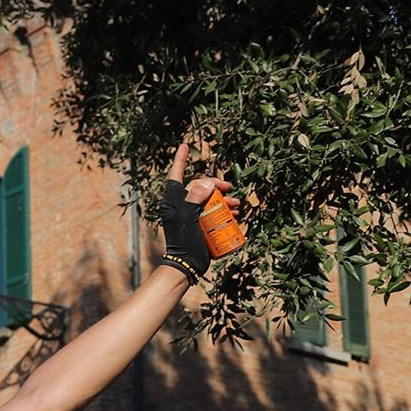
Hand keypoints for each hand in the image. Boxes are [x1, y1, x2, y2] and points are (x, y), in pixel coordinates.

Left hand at [157, 143, 237, 283]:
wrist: (187, 264)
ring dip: (224, 200)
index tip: (185, 145)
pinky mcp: (200, 224)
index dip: (181, 159)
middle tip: (229, 189)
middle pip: (200, 186)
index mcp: (173, 201)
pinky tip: (235, 214)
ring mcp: (190, 214)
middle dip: (216, 186)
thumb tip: (207, 182)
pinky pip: (213, 212)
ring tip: (237, 205)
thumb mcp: (187, 217)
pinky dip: (225, 211)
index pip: (177, 175)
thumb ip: (194, 198)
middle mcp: (181, 205)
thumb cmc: (183, 241)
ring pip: (209, 199)